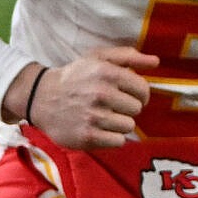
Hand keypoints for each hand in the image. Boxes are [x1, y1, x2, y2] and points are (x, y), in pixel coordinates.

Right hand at [15, 45, 156, 149]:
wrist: (41, 98)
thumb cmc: (76, 77)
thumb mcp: (98, 58)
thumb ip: (129, 56)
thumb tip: (156, 62)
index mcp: (106, 72)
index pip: (143, 89)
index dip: (139, 93)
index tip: (128, 95)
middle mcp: (101, 93)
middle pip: (137, 109)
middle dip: (126, 108)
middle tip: (110, 105)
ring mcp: (94, 116)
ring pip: (128, 126)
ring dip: (119, 123)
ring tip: (102, 116)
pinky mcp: (87, 136)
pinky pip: (118, 141)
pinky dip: (112, 137)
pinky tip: (99, 128)